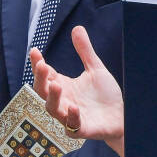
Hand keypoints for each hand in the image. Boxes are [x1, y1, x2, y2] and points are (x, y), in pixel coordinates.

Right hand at [30, 25, 124, 156]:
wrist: (122, 115)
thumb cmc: (105, 95)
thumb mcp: (95, 69)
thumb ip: (85, 51)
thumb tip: (77, 27)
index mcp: (64, 85)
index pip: (46, 74)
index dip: (38, 64)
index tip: (35, 51)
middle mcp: (63, 100)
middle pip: (43, 91)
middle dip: (40, 79)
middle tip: (43, 66)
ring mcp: (70, 116)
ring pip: (53, 109)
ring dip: (53, 98)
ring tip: (56, 84)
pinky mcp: (81, 129)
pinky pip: (72, 127)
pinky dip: (72, 117)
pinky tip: (74, 107)